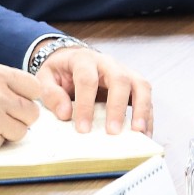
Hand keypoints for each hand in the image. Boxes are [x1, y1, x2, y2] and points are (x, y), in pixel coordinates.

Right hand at [0, 63, 41, 152]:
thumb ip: (2, 82)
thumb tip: (24, 96)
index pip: (34, 88)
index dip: (27, 97)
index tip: (18, 101)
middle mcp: (0, 95)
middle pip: (32, 112)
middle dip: (21, 117)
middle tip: (3, 117)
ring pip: (22, 131)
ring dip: (8, 131)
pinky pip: (4, 143)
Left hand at [31, 44, 152, 136]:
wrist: (72, 59)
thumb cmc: (60, 71)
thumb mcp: (46, 77)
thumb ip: (51, 93)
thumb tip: (66, 114)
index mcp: (84, 60)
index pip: (87, 79)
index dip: (86, 104)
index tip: (83, 129)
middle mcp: (108, 63)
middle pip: (119, 79)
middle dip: (117, 107)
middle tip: (112, 132)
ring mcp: (125, 71)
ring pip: (141, 85)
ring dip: (141, 109)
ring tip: (138, 133)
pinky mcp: (134, 83)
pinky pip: (146, 98)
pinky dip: (147, 116)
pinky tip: (144, 135)